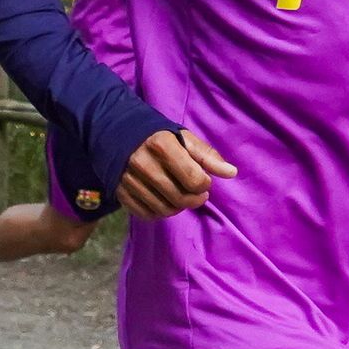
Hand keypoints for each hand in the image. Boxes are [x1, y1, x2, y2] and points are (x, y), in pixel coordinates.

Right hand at [117, 126, 237, 218]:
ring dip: (178, 207)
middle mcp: (143, 164)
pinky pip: (146, 214)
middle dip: (195, 199)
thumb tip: (231, 173)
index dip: (204, 184)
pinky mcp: (120, 192)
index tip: (203, 179)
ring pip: (164, 209)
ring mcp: (129, 180)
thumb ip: (207, 155)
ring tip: (181, 196)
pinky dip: (159, 213)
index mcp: (161, 145)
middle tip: (197, 193)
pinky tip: (164, 202)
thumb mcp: (183, 138)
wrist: (116, 134)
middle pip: (180, 198)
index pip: (193, 180)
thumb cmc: (158, 137)